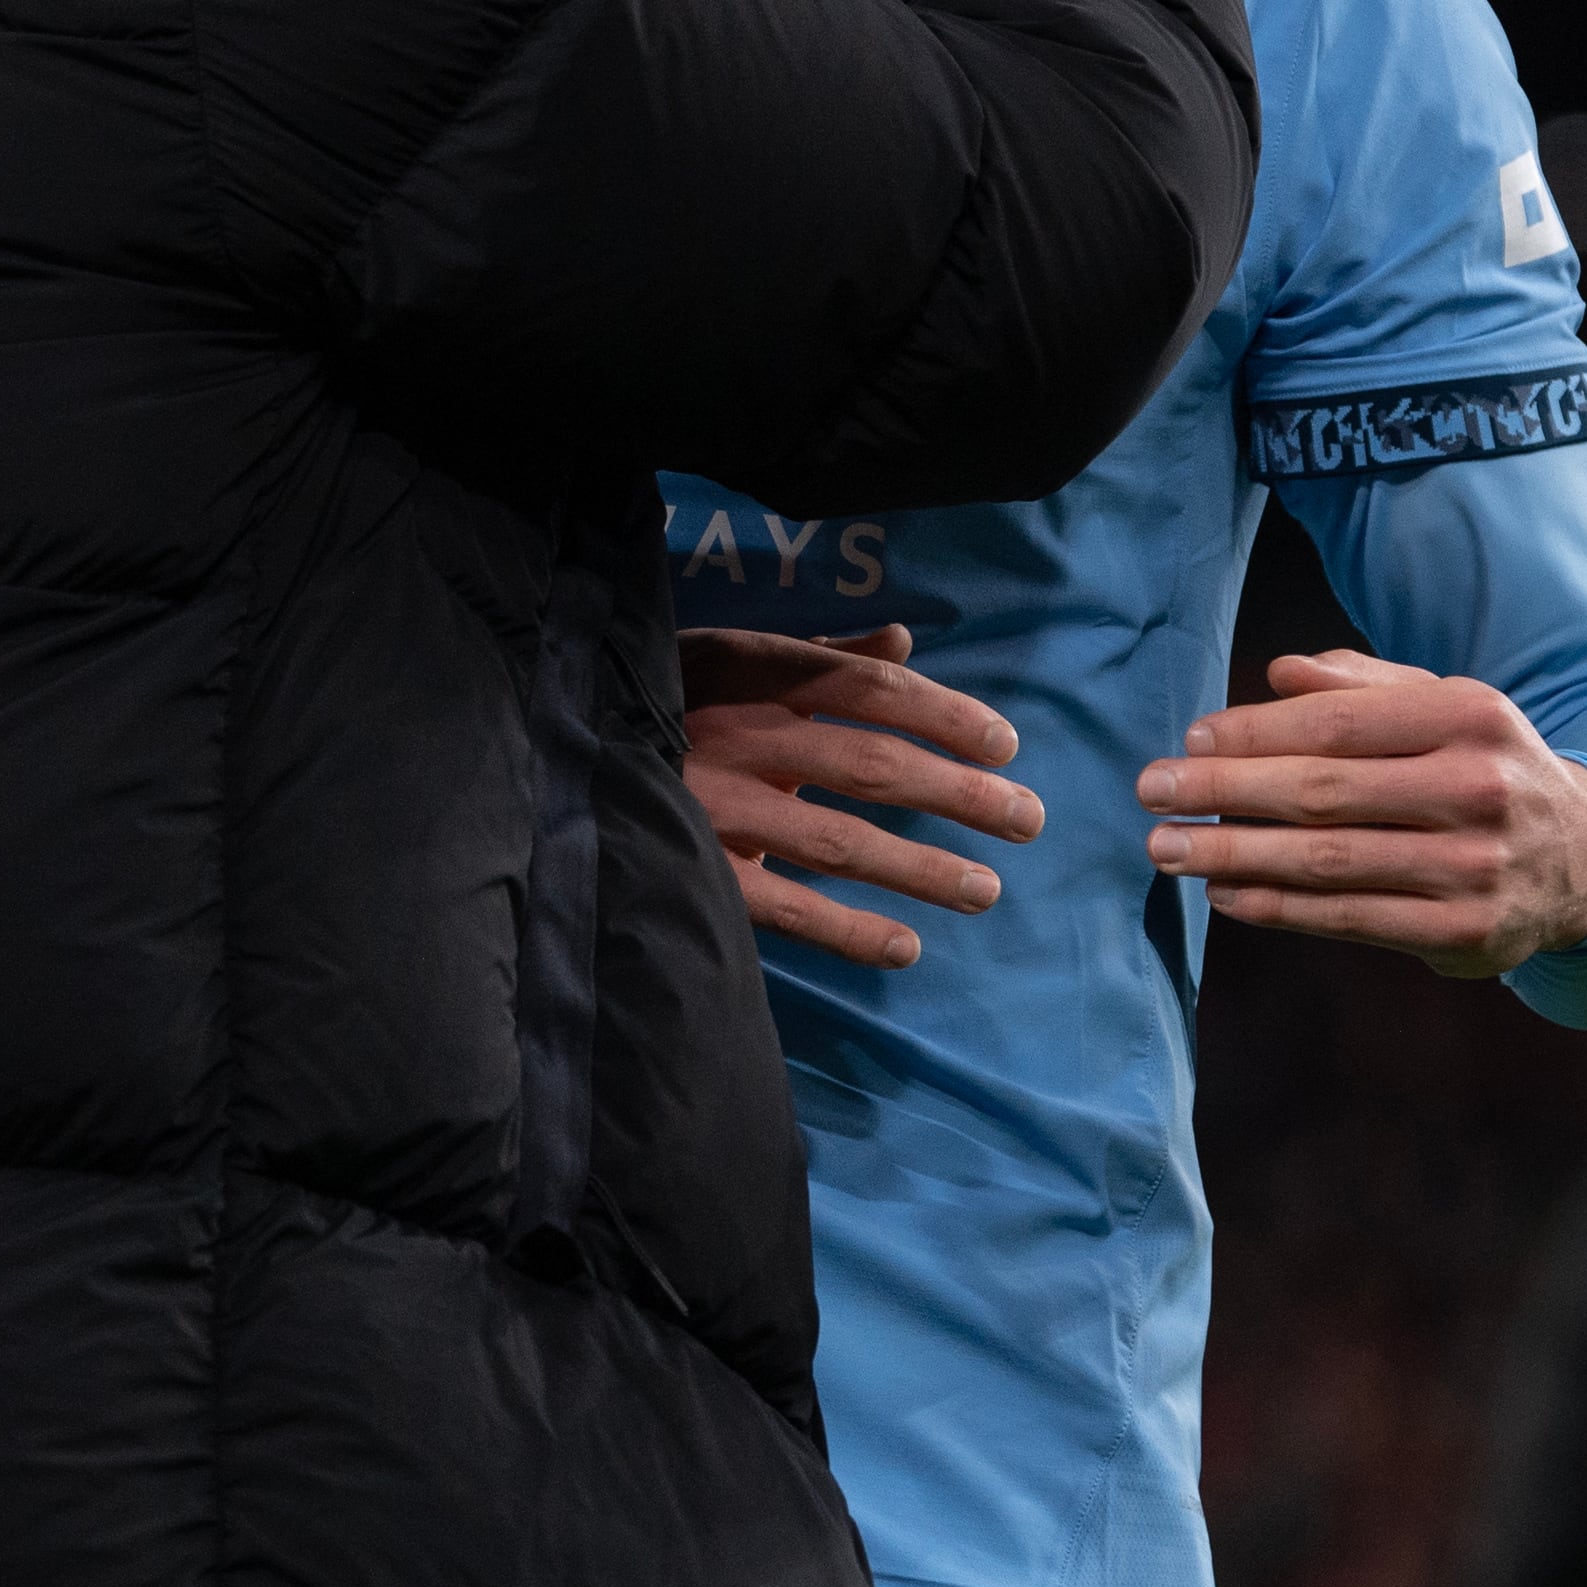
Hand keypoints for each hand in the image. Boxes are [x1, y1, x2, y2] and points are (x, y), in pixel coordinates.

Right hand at [679, 625, 1042, 970]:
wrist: (557, 743)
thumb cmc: (661, 699)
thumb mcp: (730, 655)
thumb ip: (820, 654)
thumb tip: (901, 637)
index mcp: (754, 672)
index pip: (868, 689)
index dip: (943, 714)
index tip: (1007, 743)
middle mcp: (742, 736)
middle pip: (870, 765)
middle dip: (958, 793)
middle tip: (1028, 819)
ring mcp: (718, 807)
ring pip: (838, 841)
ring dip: (920, 868)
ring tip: (987, 889)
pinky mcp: (697, 868)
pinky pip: (785, 907)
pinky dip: (848, 932)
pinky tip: (907, 948)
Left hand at [1135, 648, 1586, 976]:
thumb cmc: (1484, 766)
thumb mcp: (1444, 705)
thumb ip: (1361, 686)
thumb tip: (1277, 672)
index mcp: (1471, 717)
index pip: (1340, 724)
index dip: (1256, 733)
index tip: (1190, 738)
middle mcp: (1478, 790)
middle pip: (1324, 792)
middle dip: (1225, 792)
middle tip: (1152, 792)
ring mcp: (1475, 868)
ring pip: (1329, 862)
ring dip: (1234, 856)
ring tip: (1168, 848)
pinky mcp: (1466, 934)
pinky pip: (1350, 919)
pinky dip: (1279, 909)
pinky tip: (1225, 894)